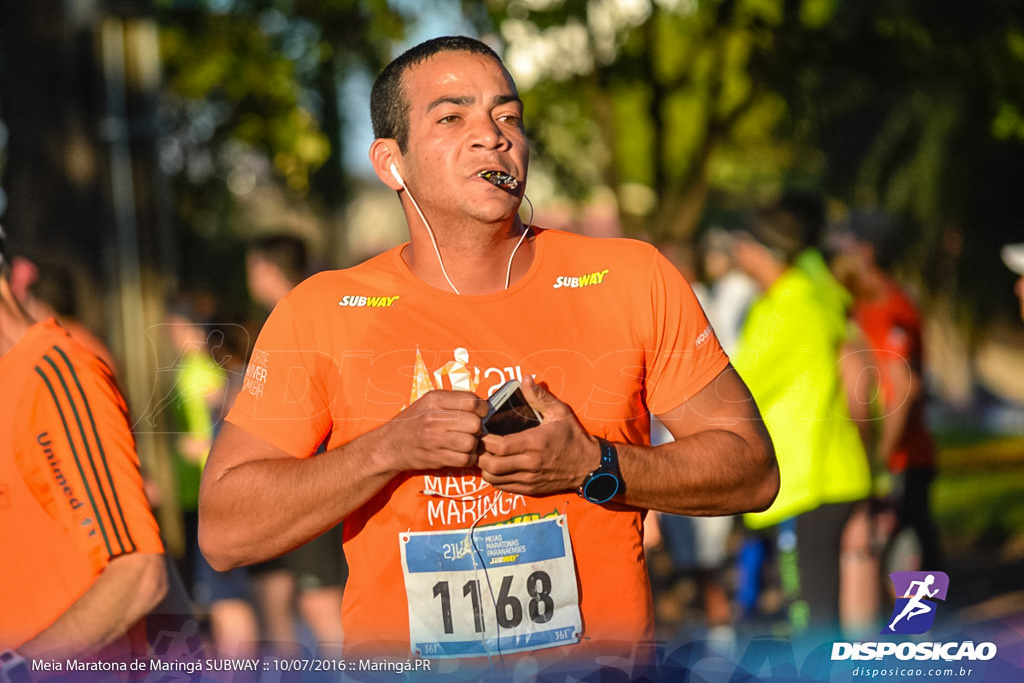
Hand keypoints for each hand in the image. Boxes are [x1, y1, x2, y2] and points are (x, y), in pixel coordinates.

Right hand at [377, 390, 488, 473]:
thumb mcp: (429, 402)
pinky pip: (465, 459)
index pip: (473, 402)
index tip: (479, 414)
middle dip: (476, 429)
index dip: (482, 409)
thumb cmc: (414, 422)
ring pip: (471, 443)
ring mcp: (434, 439)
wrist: (390, 445)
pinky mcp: (436, 458)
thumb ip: (454, 401)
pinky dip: (467, 458)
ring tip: (463, 442)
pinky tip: (459, 453)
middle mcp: (434, 418)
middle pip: (475, 424)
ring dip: (472, 445)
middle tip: (469, 430)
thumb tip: (483, 406)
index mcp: (435, 400)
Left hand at [477, 377, 598, 495]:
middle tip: (478, 443)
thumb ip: (539, 397)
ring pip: (494, 478)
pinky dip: (494, 478)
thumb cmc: (572, 436)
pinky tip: (495, 466)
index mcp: (535, 443)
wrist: (588, 466)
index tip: (482, 431)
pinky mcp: (530, 489)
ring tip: (484, 454)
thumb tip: (525, 379)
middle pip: (492, 465)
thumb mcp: (560, 412)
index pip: (500, 446)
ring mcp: (530, 479)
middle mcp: (531, 464)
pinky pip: (503, 487)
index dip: (485, 440)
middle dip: (479, 454)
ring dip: (484, 467)